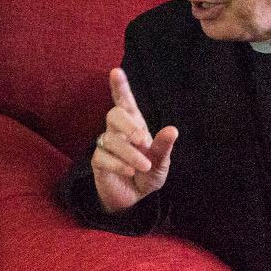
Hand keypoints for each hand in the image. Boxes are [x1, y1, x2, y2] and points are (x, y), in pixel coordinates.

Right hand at [92, 68, 178, 212]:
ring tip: (143, 166)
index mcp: (135, 125)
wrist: (135, 198)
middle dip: (127, 126)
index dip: (120, 87)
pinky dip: (118, 164)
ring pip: (110, 140)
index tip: (116, 71)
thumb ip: (163, 147)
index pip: (124, 102)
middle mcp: (118, 132)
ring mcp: (106, 146)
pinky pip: (103, 157)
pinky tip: (130, 171)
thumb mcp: (161, 162)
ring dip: (129, 153)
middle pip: (114, 115)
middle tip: (142, 141)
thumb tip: (172, 130)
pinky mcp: (98, 162)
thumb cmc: (148, 173)